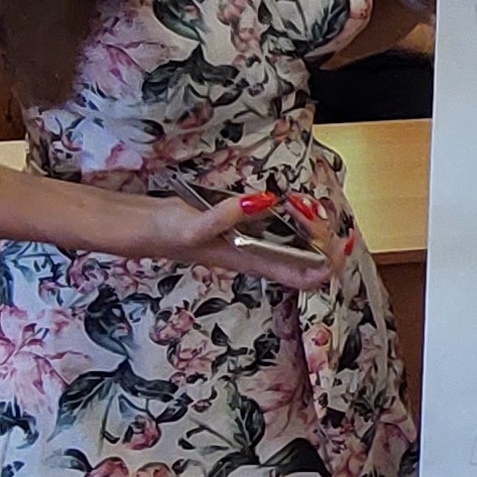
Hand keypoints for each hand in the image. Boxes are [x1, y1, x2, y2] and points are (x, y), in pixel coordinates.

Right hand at [142, 190, 338, 292]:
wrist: (140, 226)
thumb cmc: (164, 233)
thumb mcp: (191, 226)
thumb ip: (222, 218)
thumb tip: (261, 202)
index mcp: (251, 261)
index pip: (302, 276)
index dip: (326, 266)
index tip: (335, 244)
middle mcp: (257, 253)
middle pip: (307, 256)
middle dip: (321, 235)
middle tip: (311, 208)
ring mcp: (251, 239)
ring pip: (295, 239)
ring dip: (309, 223)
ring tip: (304, 202)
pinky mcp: (242, 222)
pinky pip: (277, 222)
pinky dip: (291, 212)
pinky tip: (289, 199)